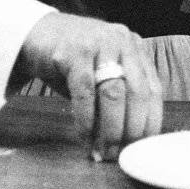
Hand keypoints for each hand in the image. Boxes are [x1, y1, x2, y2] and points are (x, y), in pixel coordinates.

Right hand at [19, 12, 163, 159]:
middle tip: (123, 154)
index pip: (153, 89)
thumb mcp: (101, 76)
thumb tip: (124, 143)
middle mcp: (122, 42)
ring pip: (114, 93)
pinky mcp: (74, 51)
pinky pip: (85, 93)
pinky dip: (86, 120)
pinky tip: (84, 137)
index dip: (150, 122)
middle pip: (137, 93)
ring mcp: (99, 43)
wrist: (35, 34)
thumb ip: (115, 101)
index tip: (143, 147)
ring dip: (111, 129)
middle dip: (132, 129)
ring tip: (105, 152)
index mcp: (135, 48)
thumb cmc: (72, 61)